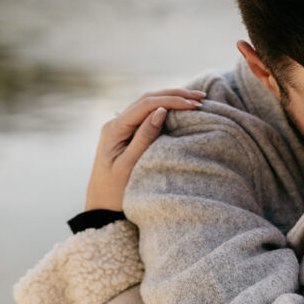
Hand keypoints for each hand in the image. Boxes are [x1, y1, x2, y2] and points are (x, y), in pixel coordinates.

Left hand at [84, 88, 205, 210]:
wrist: (102, 208)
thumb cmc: (115, 191)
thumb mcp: (130, 165)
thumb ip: (145, 137)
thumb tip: (161, 111)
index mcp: (114, 128)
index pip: (146, 105)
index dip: (172, 101)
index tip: (195, 105)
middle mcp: (116, 123)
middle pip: (147, 99)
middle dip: (175, 95)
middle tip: (201, 97)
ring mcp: (121, 127)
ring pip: (148, 104)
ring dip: (171, 99)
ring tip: (195, 99)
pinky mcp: (127, 134)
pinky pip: (147, 114)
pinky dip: (166, 108)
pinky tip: (180, 107)